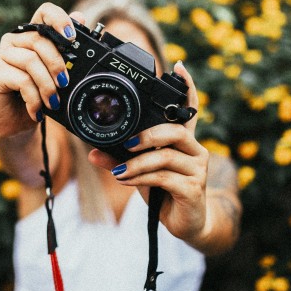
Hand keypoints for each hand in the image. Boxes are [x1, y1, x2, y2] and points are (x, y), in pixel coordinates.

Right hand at [0, 2, 82, 138]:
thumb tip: (81, 17)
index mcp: (32, 35)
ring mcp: (2, 55)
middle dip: (57, 64)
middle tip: (64, 84)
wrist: (17, 124)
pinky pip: (21, 80)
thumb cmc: (38, 96)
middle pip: (39, 40)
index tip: (72, 37)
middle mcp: (14, 40)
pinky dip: (34, 98)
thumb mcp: (57, 76)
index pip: (44, 12)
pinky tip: (37, 111)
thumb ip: (67, 50)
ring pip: (30, 61)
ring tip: (53, 102)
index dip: (59, 18)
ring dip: (46, 85)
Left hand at [88, 61, 210, 244]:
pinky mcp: (194, 189)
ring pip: (167, 155)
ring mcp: (197, 169)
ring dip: (138, 161)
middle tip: (126, 143)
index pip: (189, 109)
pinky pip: (165, 177)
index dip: (187, 87)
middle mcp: (195, 150)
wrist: (187, 225)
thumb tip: (92, 152)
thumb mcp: (138, 172)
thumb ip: (120, 159)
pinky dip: (142, 177)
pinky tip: (126, 180)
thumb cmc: (164, 192)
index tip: (178, 65)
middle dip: (149, 134)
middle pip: (177, 130)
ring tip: (119, 170)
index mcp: (184, 141)